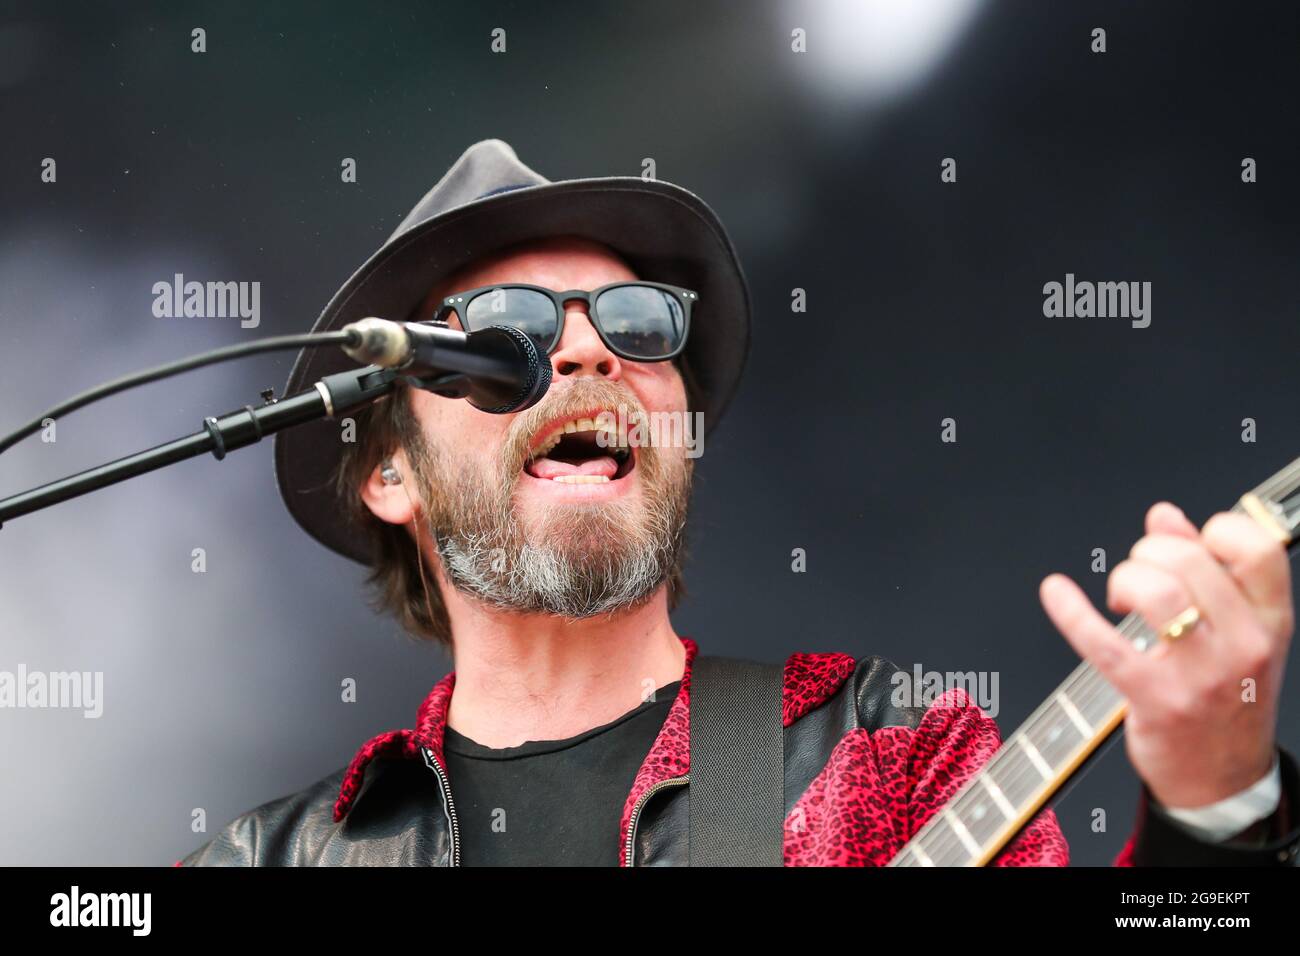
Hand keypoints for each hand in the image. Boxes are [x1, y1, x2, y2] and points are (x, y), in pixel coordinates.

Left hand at [1038, 501, 1292, 808]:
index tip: (1186, 541)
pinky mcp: (1156, 698)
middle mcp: (1243, 644)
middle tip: (1136, 577)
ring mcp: (1202, 674)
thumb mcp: (1236, 633)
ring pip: (1157, 592)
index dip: (1214, 529)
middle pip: (1190, 561)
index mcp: (1269, 620)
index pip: (1258, 548)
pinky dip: (1072, 611)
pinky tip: (1057, 593)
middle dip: (1147, 554)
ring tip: (1118, 599)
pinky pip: (1106, 643)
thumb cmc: (1226, 698)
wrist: (1222, 781)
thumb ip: (1204, 568)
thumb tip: (1164, 516)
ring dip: (1123, 580)